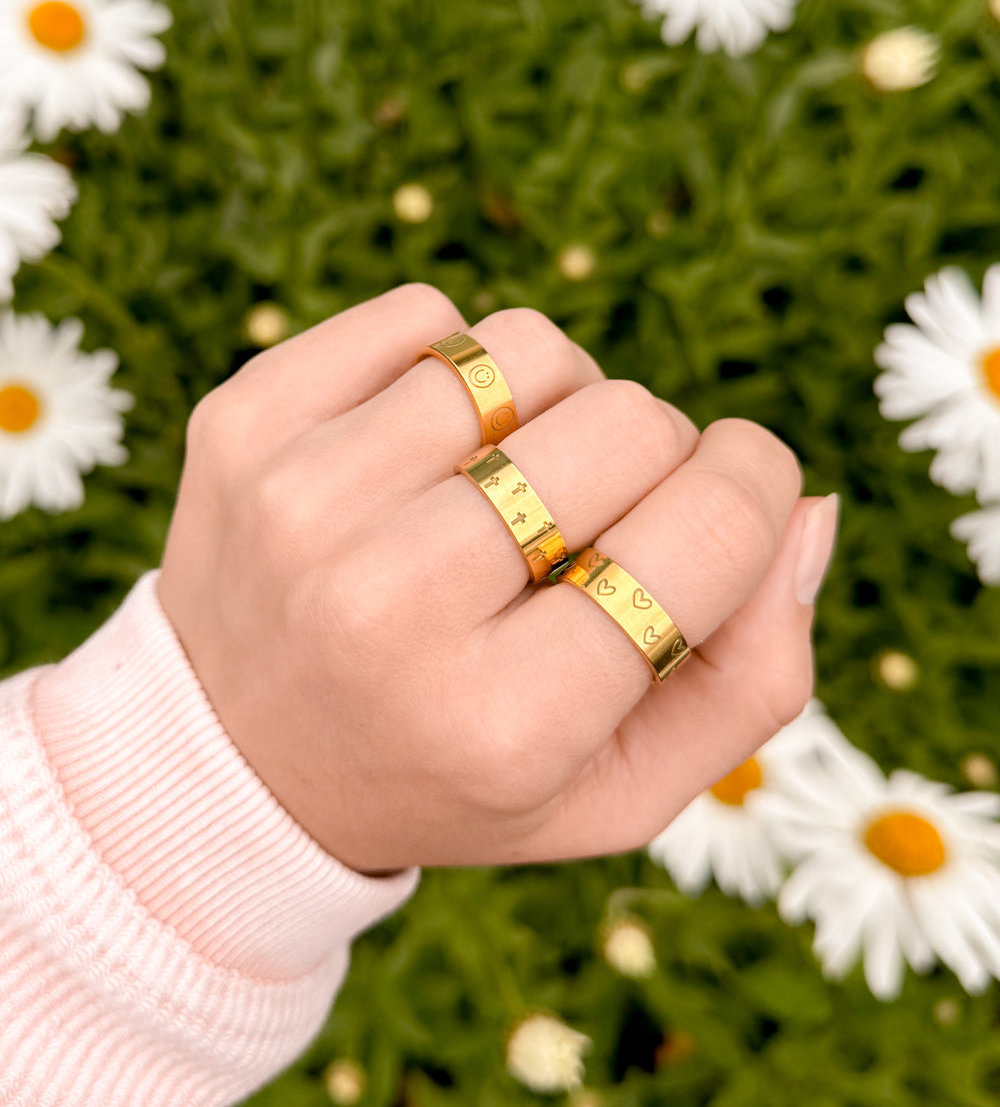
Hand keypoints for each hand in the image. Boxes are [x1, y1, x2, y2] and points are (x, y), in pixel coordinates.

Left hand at [157, 284, 832, 872]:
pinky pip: (425, 315)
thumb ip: (750, 680)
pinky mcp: (243, 422)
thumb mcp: (616, 790)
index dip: (752, 491)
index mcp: (504, 722)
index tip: (727, 502)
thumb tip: (804, 508)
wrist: (234, 761)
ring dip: (554, 409)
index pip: (706, 529)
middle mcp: (389, 609)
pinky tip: (423, 463)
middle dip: (651, 459)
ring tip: (506, 493)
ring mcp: (300, 503)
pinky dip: (456, 372)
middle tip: (592, 525)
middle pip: (629, 420)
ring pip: (530, 347)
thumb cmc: (453, 774)